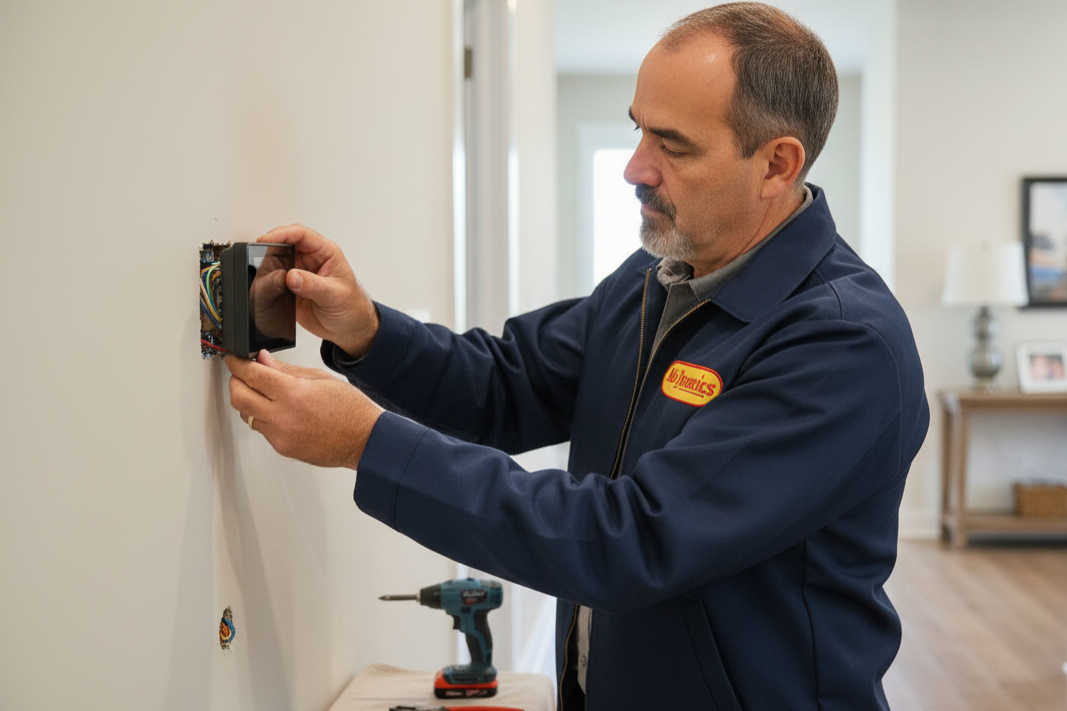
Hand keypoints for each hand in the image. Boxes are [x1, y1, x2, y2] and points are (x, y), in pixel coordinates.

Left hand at [225, 350, 383, 468]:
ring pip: (246, 415)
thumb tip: (263, 360)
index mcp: (293, 393)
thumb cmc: (351, 410)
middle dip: (235, 382)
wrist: (364, 440)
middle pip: (238, 397)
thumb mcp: (320, 378)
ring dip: (249, 401)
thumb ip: (286, 370)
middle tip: (242, 374)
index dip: (237, 363)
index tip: (234, 358)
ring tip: (264, 394)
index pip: (250, 374)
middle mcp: (282, 416)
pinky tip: (280, 412)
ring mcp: (280, 435)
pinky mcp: (282, 448)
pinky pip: (262, 430)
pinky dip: (265, 417)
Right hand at [258, 224, 378, 357]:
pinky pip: (273, 283)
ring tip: (269, 283)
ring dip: (267, 271)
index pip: (300, 234)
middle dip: (269, 251)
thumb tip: (292, 276)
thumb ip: (313, 285)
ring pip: (274, 264)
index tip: (266, 240)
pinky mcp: (290, 289)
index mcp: (325, 252)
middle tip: (260, 261)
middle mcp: (309, 260)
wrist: (349, 329)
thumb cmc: (352, 307)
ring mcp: (298, 274)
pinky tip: (268, 292)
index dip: (281, 234)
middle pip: (282, 245)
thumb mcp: (335, 295)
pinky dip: (267, 286)